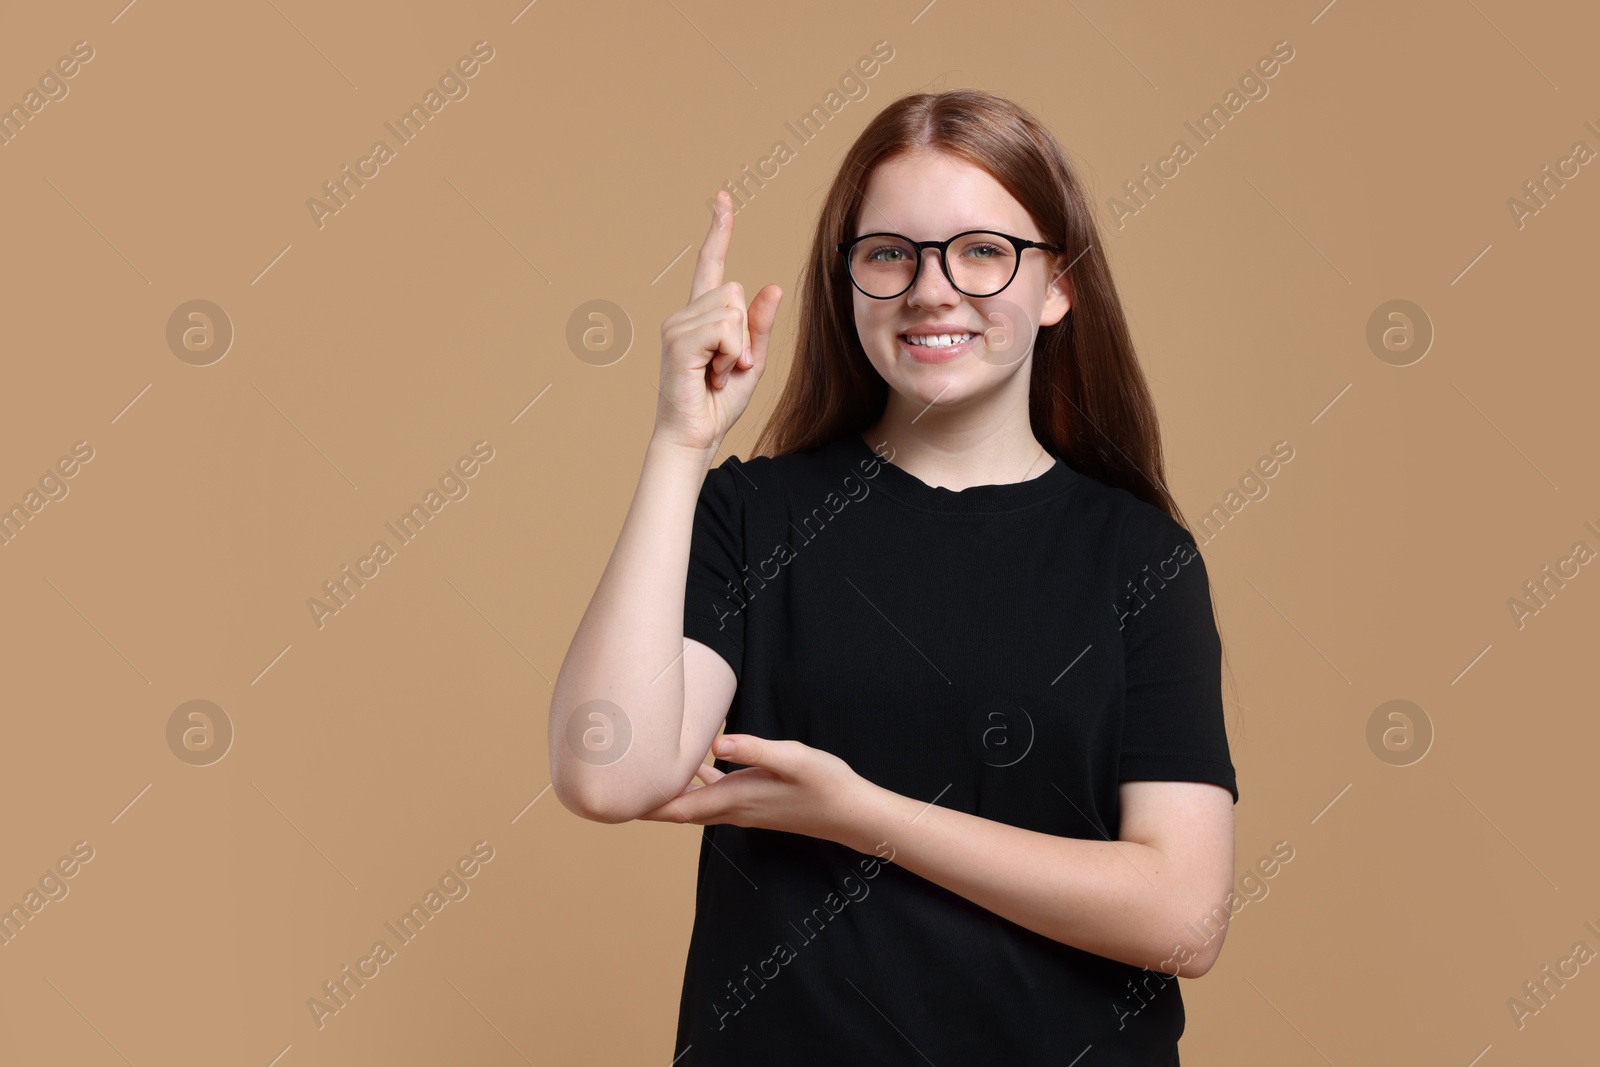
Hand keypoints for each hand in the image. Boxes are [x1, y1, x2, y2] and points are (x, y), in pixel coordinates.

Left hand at [638, 734, 869, 846]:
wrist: (852, 813)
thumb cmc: (825, 784)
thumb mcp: (792, 759)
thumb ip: (753, 749)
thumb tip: (715, 744)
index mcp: (735, 799)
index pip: (677, 808)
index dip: (644, 805)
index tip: (615, 799)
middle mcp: (733, 809)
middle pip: (678, 808)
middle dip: (648, 798)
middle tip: (617, 782)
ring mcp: (743, 808)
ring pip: (694, 801)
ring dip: (670, 790)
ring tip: (645, 769)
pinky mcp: (754, 801)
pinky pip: (714, 794)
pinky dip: (695, 782)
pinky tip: (693, 763)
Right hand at [653, 189, 782, 454]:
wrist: (695, 436)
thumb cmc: (719, 403)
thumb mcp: (751, 361)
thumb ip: (759, 325)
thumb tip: (773, 286)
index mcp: (700, 316)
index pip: (709, 264)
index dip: (718, 230)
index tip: (722, 199)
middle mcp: (683, 315)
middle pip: (734, 291)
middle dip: (745, 331)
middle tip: (730, 367)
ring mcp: (676, 326)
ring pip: (731, 311)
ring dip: (737, 348)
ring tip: (717, 373)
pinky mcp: (678, 341)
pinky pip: (724, 330)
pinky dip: (730, 354)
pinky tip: (712, 374)